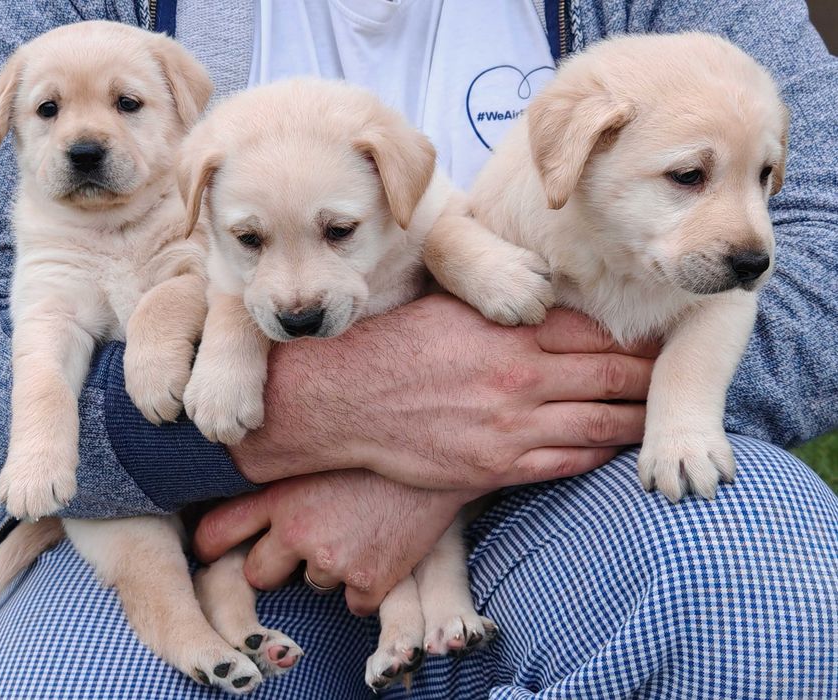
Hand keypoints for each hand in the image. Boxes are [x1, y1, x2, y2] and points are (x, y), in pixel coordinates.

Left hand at [193, 470, 474, 615]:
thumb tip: (243, 461)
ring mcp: (334, 560)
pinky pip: (355, 602)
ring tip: (361, 525)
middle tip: (311, 537)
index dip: (212, 545)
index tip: (215, 548)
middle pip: (258, 573)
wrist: (440, 454)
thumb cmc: (378, 445)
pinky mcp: (370, 582)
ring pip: (315, 585)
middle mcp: (298, 531)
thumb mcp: (320, 447)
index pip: (216, 532)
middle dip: (277, 563)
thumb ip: (283, 466)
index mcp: (279, 494)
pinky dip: (369, 583)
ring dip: (333, 566)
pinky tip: (385, 546)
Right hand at [229, 295, 654, 489]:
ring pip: (600, 423)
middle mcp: (521, 376)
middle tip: (675, 380)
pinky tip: (615, 452)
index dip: (632, 340)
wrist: (345, 400)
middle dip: (648, 379)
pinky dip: (597, 456)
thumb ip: (505, 304)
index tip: (655, 341)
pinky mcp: (495, 466)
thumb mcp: (451, 307)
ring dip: (636, 422)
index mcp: (511, 331)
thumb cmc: (396, 346)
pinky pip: (565, 463)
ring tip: (660, 420)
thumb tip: (547, 298)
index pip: (596, 333)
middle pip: (611, 376)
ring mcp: (512, 425)